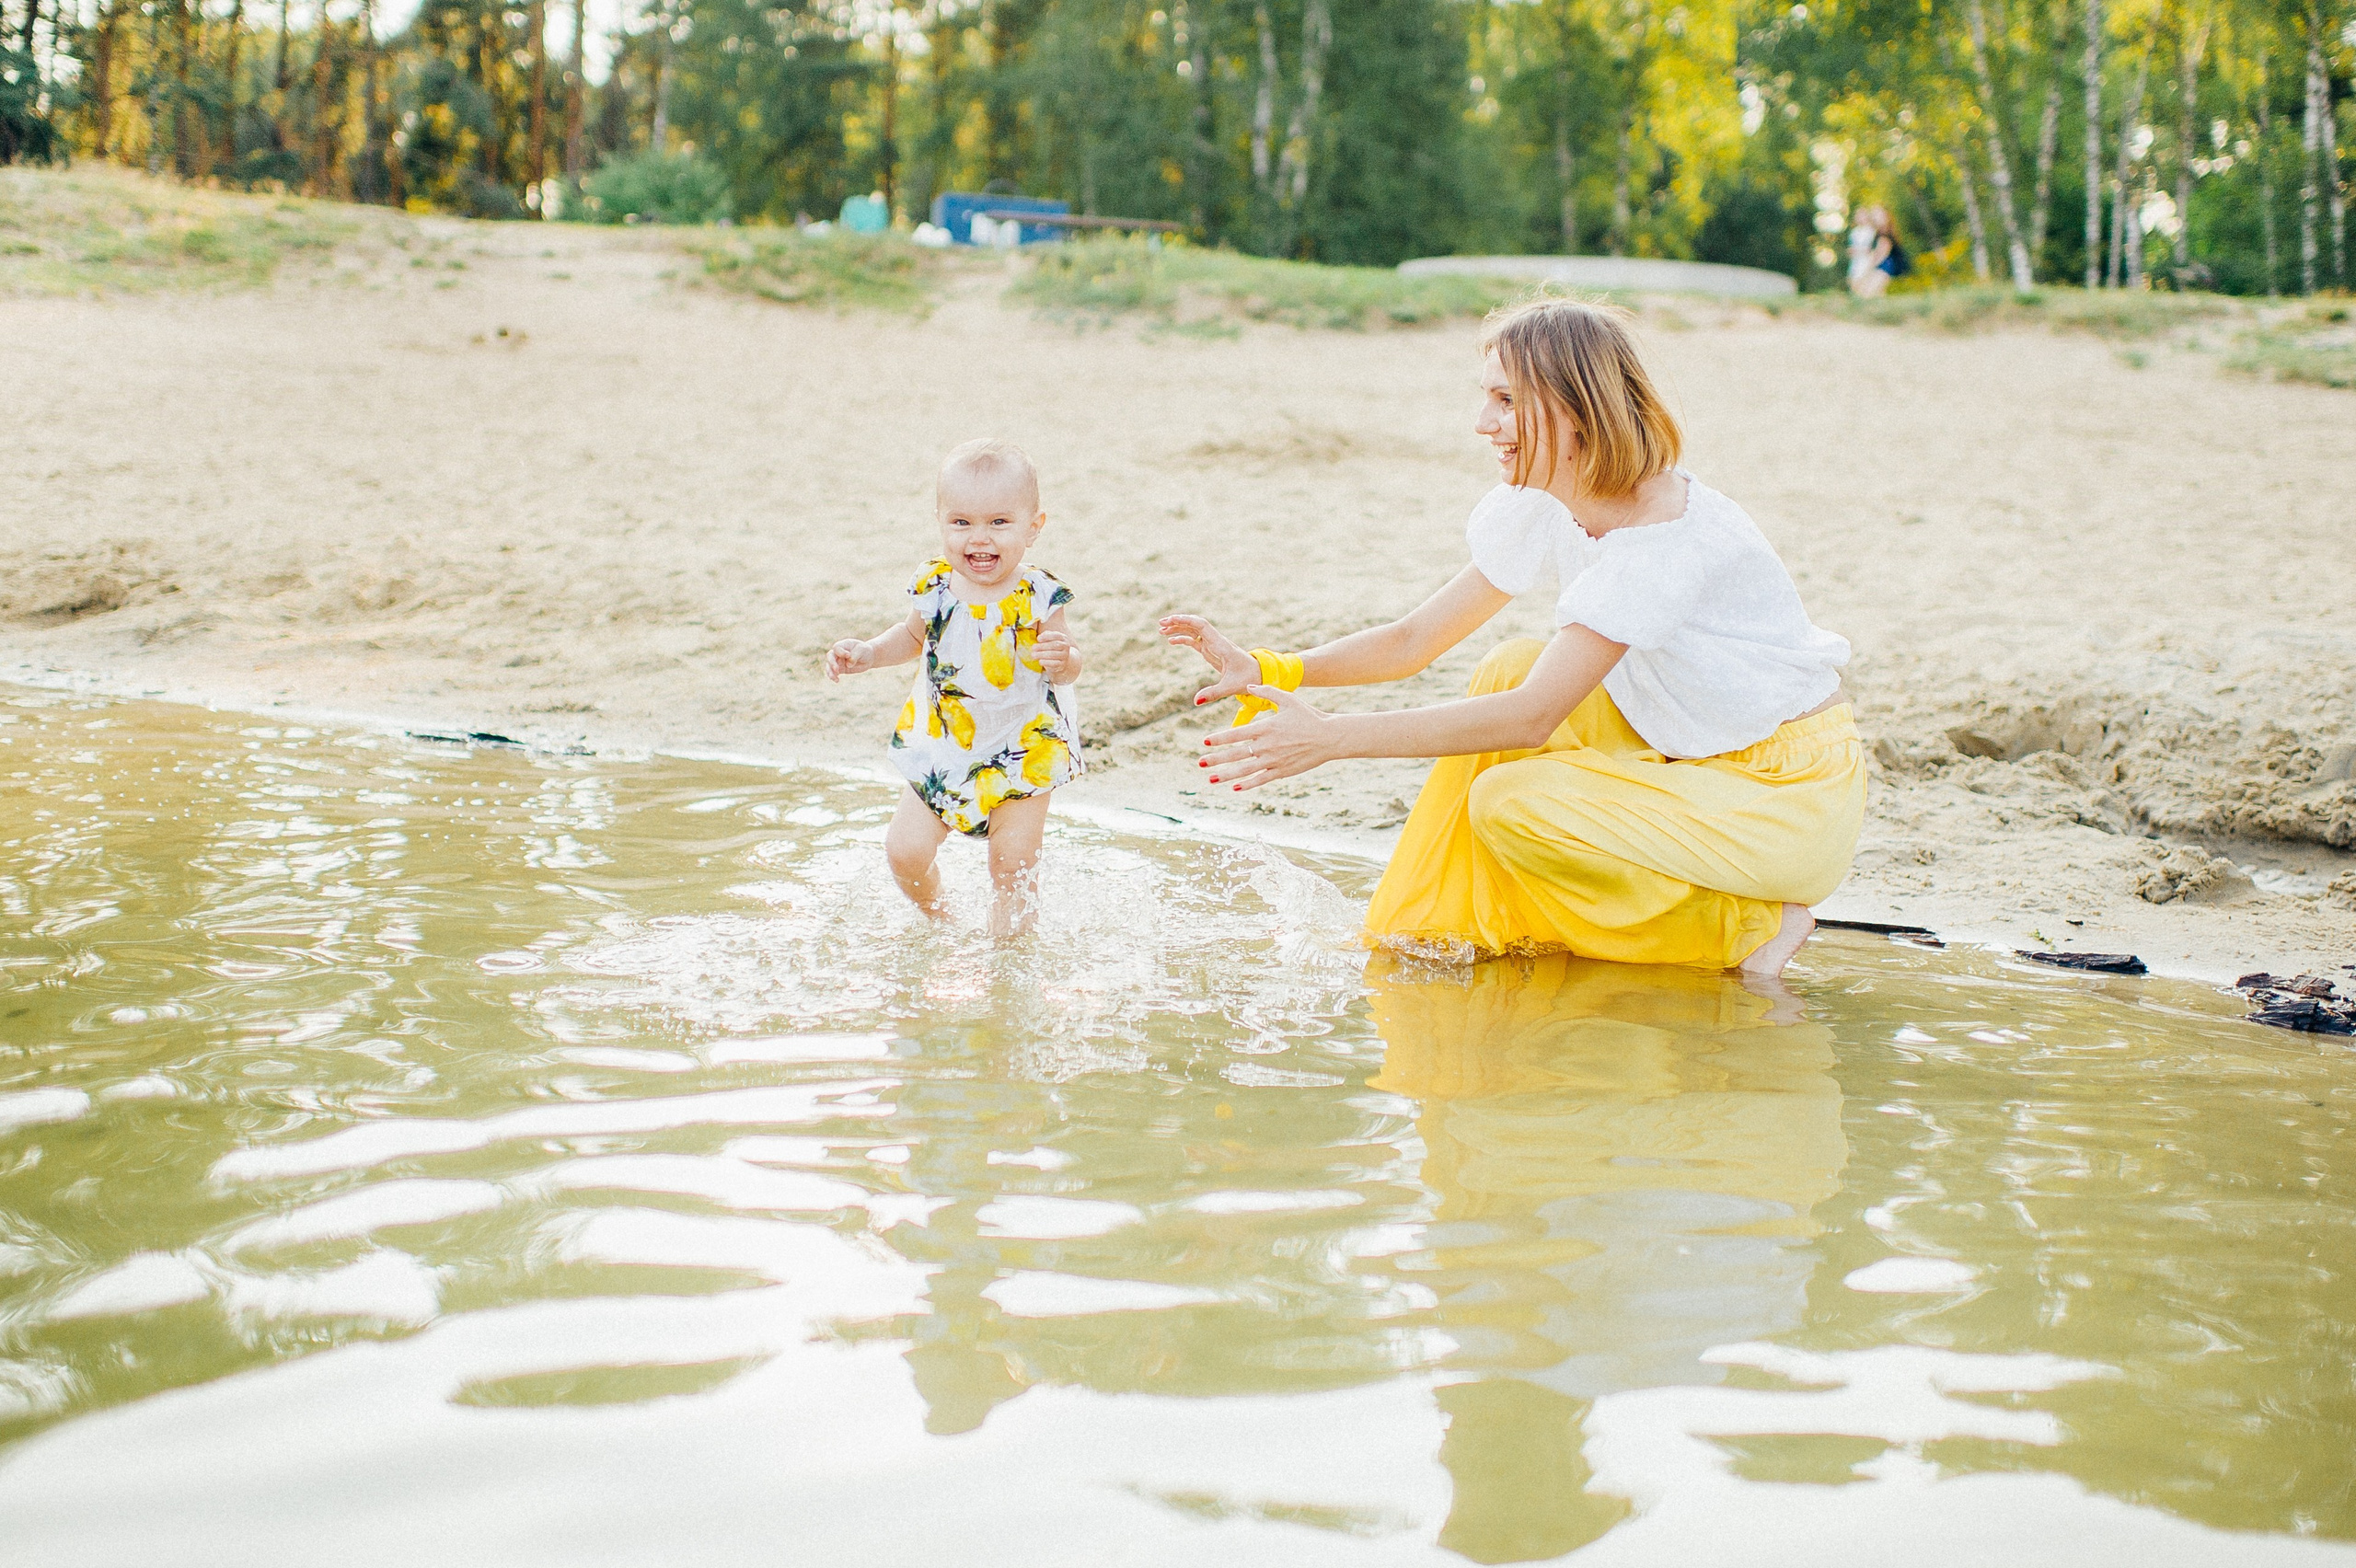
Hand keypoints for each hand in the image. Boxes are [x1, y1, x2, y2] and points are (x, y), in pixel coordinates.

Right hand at [825, 638, 873, 681]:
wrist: (869, 657)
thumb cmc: (865, 651)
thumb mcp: (862, 650)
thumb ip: (855, 656)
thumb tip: (848, 665)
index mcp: (843, 644)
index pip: (837, 647)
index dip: (840, 652)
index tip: (848, 655)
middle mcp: (838, 652)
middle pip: (830, 656)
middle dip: (832, 663)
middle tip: (837, 669)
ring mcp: (838, 661)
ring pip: (829, 665)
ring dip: (830, 671)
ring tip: (834, 677)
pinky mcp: (840, 669)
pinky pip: (833, 673)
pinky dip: (833, 676)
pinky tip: (837, 680)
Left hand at [1033, 629, 1080, 681]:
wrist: (1060, 660)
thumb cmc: (1052, 647)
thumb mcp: (1050, 639)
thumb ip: (1045, 635)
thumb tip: (1039, 638)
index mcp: (1063, 638)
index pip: (1056, 635)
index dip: (1046, 636)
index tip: (1038, 639)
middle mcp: (1066, 646)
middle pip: (1054, 645)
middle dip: (1042, 646)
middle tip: (1033, 648)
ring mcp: (1065, 655)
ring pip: (1053, 654)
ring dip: (1041, 654)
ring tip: (1034, 655)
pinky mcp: (1062, 664)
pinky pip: (1054, 663)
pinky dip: (1046, 662)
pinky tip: (1040, 661)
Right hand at [1159, 613, 1259, 706]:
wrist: (1258, 675)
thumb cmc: (1247, 678)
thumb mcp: (1230, 687)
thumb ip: (1213, 693)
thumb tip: (1195, 701)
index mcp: (1221, 645)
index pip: (1202, 626)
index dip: (1186, 620)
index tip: (1171, 620)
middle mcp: (1216, 641)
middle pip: (1195, 624)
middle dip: (1178, 621)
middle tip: (1161, 623)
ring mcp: (1213, 645)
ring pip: (1194, 630)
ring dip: (1178, 628)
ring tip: (1161, 630)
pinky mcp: (1211, 651)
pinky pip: (1195, 640)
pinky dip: (1183, 638)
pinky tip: (1171, 641)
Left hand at [1197, 687, 1334, 790]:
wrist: (1329, 737)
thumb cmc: (1308, 716)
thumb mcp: (1288, 699)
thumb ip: (1266, 692)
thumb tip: (1247, 686)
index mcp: (1266, 728)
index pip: (1237, 734)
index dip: (1220, 738)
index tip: (1206, 741)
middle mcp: (1267, 746)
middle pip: (1236, 754)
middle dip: (1216, 759)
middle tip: (1201, 762)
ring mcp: (1274, 760)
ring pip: (1245, 770)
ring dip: (1226, 775)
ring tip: (1211, 779)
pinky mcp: (1282, 771)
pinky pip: (1261, 779)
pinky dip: (1248, 784)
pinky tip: (1235, 788)